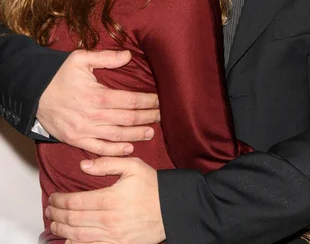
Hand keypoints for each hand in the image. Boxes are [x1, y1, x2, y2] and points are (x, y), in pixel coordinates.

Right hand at [37, 49, 159, 154]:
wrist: (34, 95)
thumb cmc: (58, 75)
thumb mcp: (80, 59)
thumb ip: (106, 57)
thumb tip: (128, 55)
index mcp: (97, 95)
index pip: (130, 100)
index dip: (147, 101)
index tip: (159, 100)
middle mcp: (93, 116)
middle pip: (128, 119)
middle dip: (147, 117)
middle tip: (161, 115)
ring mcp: (85, 131)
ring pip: (117, 136)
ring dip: (137, 134)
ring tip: (151, 131)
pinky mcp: (77, 140)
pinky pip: (100, 149)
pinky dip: (116, 151)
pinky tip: (129, 148)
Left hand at [46, 157, 165, 243]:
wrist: (171, 209)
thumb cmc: (153, 186)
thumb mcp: (133, 166)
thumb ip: (107, 163)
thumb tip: (84, 165)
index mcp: (110, 199)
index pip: (75, 202)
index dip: (59, 200)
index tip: (53, 197)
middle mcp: (108, 221)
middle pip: (73, 219)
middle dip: (57, 214)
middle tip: (50, 209)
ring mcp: (112, 237)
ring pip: (78, 236)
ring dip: (62, 230)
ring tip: (54, 223)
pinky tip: (68, 240)